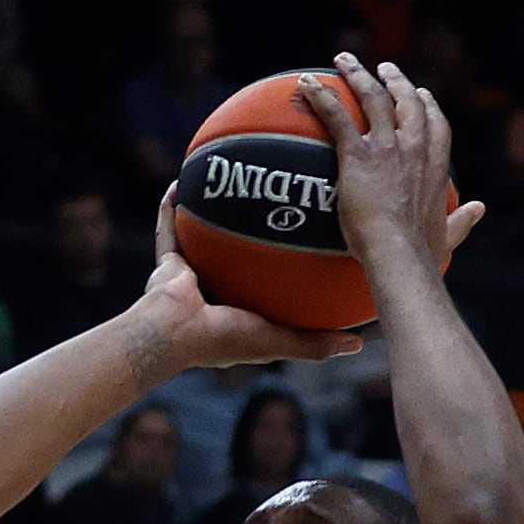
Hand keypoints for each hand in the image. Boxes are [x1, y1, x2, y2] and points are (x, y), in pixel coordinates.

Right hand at [137, 191, 367, 371]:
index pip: (266, 284)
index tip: (306, 238)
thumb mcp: (279, 340)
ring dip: (212, 211)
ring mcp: (188, 277)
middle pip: (236, 254)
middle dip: (252, 227)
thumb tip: (358, 342)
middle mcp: (214, 291)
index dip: (284, 262)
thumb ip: (314, 343)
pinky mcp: (165, 263)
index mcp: (237, 311)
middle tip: (276, 199)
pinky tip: (183, 181)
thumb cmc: (225, 338)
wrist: (174, 335)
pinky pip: (168, 227)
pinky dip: (171, 207)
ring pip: (201, 236)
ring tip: (231, 182)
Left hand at [294, 57, 483, 285]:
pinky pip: (337, 117)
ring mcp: (387, 147)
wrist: (398, 252)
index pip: (436, 124)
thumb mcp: (447, 234)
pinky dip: (320, 97)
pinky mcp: (358, 154)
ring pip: (373, 98)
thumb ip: (462, 220)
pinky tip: (306, 85)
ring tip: (344, 61)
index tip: (421, 94)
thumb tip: (478, 210)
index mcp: (436, 164)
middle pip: (407, 101)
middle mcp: (415, 147)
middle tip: (383, 68)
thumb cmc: (421, 251)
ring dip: (358, 75)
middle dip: (396, 81)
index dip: (428, 106)